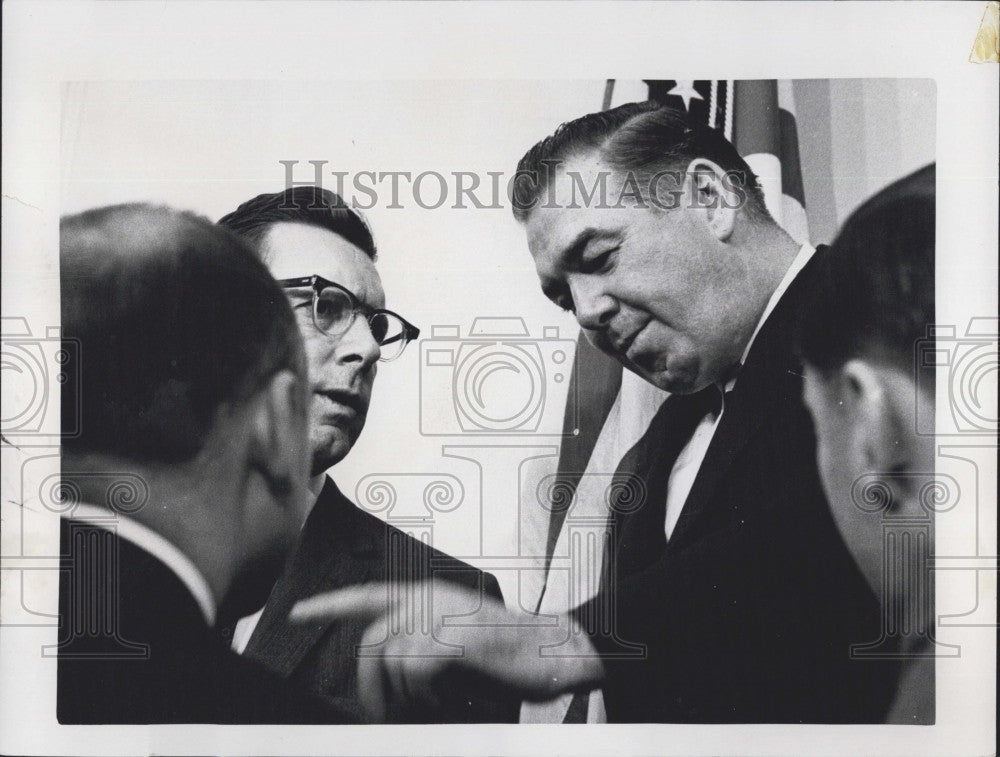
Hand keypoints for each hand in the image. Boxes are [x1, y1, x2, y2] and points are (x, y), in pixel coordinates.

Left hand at [290, 581, 603, 721]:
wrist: (556, 652)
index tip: (299, 613)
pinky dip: (424, 693)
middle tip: (386, 717)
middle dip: (371, 688)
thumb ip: (420, 647)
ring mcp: (444, 613)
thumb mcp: (456, 646)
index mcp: (429, 597)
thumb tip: (384, 678)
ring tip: (434, 704)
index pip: (368, 596)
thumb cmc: (510, 657)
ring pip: (390, 658)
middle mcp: (431, 598)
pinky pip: (414, 668)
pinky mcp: (457, 634)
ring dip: (405, 695)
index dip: (330, 604)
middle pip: (372, 642)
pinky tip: (447, 698)